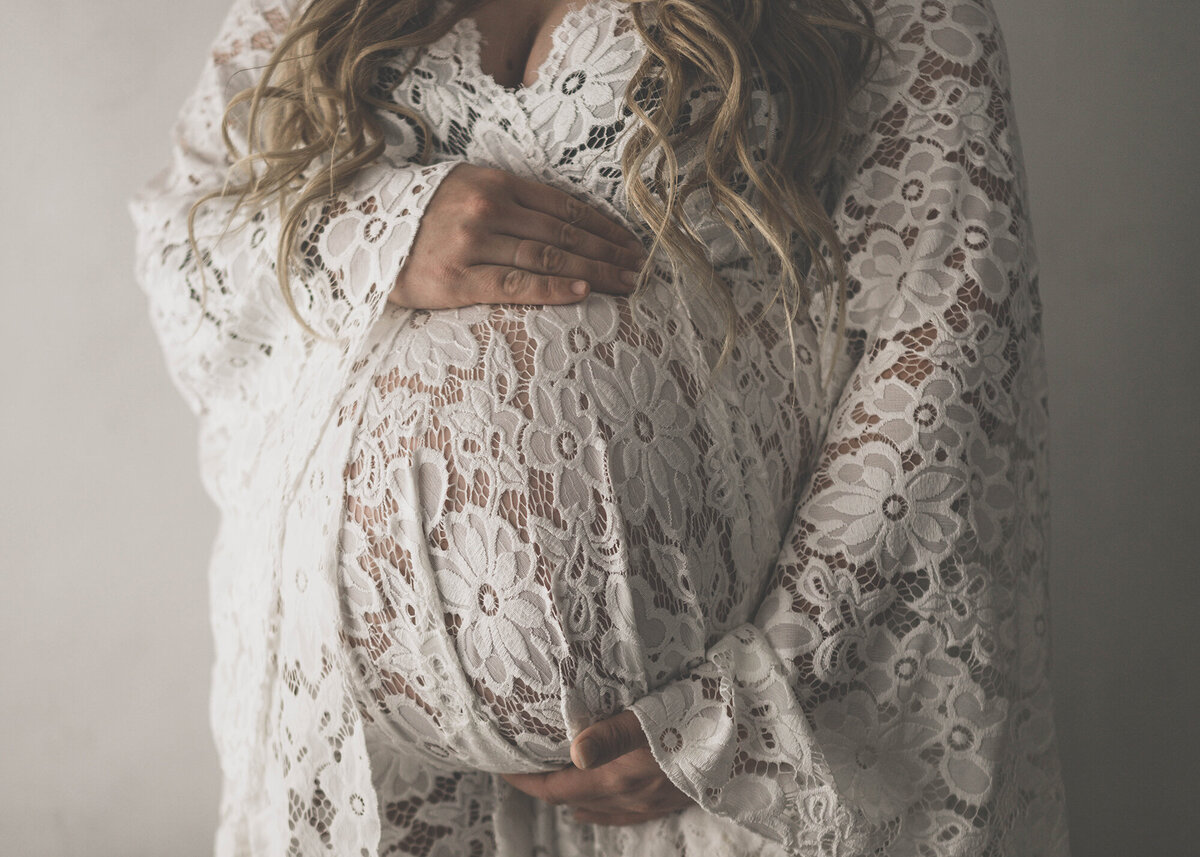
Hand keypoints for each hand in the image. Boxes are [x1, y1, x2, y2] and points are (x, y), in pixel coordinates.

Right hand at [391, 163, 647, 307]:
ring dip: (595, 270)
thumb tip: (565, 222)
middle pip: (564, 232)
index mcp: (493, 181)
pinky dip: (554, 287)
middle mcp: (487, 206)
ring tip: (627, 284)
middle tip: (641, 268)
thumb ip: (510, 200)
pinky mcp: (458, 279)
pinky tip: (585, 291)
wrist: (357, 241)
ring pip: (548, 256)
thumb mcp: (464, 191)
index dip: (603, 225)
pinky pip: (517, 284)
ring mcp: (472, 242)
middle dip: (609, 251)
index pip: (563, 205)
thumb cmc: (421, 220)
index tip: (631, 242)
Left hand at [500, 710, 695, 825]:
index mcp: (620, 779)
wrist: (756, 733)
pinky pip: (621, 812)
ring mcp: (651, 804)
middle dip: (540, 784)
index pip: (555, 788)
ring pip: (594, 808)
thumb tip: (573, 751)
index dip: (524, 779)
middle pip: (570, 799)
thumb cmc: (704, 712)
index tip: (498, 763)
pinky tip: (593, 798)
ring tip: (548, 774)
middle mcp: (631, 798)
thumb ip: (612, 732)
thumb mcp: (656, 713)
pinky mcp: (669, 800)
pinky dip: (596, 804)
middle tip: (518, 761)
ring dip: (567, 793)